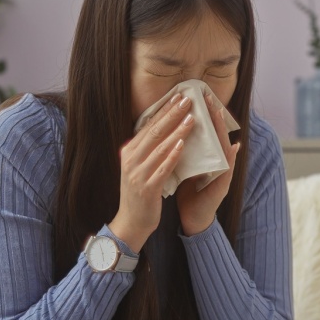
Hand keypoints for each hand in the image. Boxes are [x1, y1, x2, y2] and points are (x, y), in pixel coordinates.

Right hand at [108, 92, 194, 251]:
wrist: (131, 222)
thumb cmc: (139, 193)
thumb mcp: (138, 167)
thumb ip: (147, 149)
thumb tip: (160, 127)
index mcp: (129, 152)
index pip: (148, 126)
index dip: (164, 110)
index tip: (178, 96)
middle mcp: (131, 160)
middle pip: (154, 132)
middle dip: (172, 114)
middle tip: (187, 99)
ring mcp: (138, 174)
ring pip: (160, 147)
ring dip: (176, 131)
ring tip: (191, 118)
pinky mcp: (147, 188)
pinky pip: (162, 168)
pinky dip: (172, 155)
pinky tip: (183, 145)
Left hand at [177, 91, 239, 236]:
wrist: (192, 219)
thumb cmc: (188, 192)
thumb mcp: (183, 167)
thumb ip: (183, 151)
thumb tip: (172, 131)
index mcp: (205, 157)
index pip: (205, 132)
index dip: (202, 115)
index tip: (196, 97)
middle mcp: (217, 163)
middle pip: (217, 135)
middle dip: (214, 117)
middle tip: (210, 98)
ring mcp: (222, 174)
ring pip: (224, 148)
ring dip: (222, 132)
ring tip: (219, 115)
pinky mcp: (222, 187)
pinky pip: (227, 170)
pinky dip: (230, 159)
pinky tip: (234, 147)